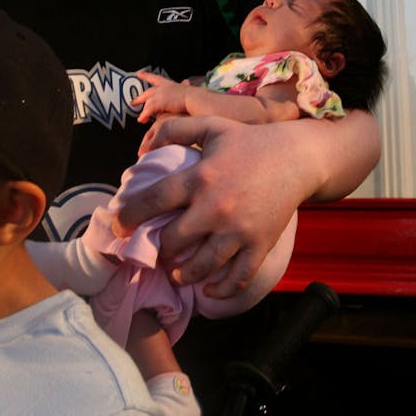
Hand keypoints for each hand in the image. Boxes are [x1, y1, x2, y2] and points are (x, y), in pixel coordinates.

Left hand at [114, 115, 313, 297]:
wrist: (297, 158)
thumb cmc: (249, 142)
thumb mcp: (211, 125)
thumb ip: (174, 130)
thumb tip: (142, 148)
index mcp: (199, 177)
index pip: (152, 202)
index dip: (128, 218)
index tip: (119, 228)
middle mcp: (215, 207)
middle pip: (171, 242)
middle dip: (157, 250)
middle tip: (154, 250)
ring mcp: (238, 231)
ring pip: (199, 267)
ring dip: (182, 274)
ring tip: (177, 272)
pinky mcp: (259, 245)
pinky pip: (236, 279)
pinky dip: (219, 290)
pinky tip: (208, 288)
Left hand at [131, 70, 191, 123]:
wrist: (194, 98)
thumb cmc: (194, 96)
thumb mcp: (186, 89)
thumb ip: (183, 88)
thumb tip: (186, 82)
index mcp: (168, 84)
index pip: (155, 78)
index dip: (146, 75)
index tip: (139, 73)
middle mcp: (162, 88)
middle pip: (147, 93)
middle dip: (139, 98)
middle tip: (132, 103)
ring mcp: (159, 95)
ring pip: (147, 104)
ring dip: (143, 112)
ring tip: (141, 119)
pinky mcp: (159, 103)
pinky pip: (148, 111)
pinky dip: (144, 116)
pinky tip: (142, 120)